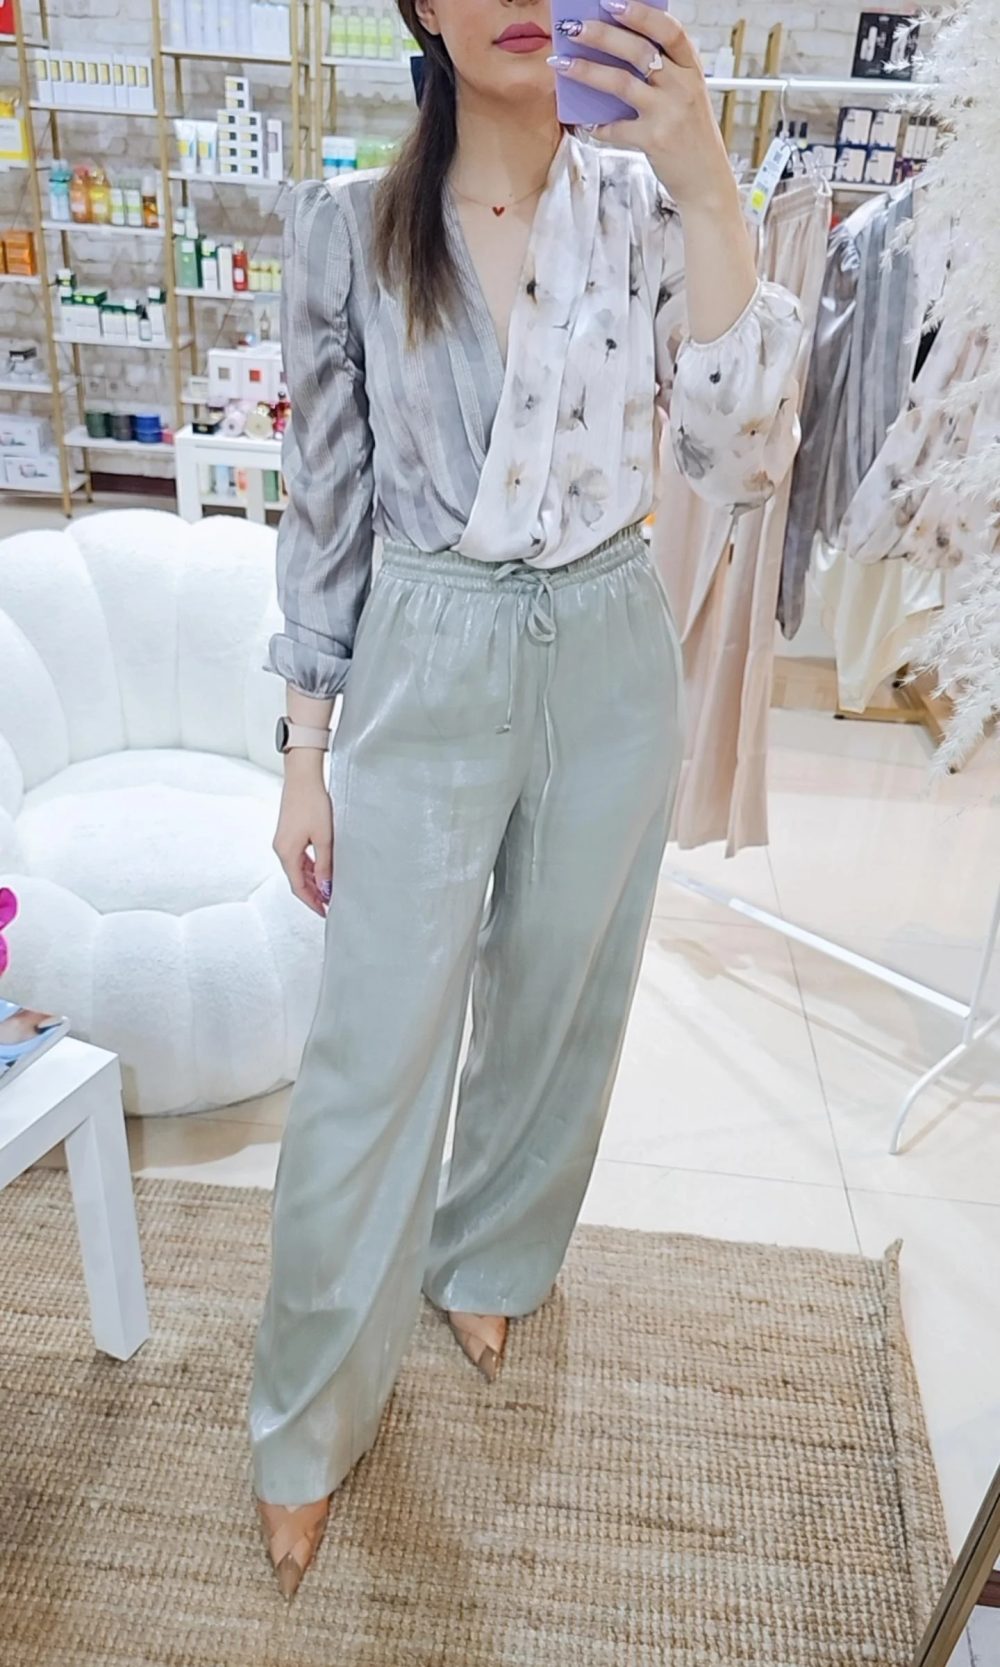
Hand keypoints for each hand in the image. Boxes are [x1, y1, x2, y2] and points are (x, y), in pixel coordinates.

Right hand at [273, 756, 333, 916]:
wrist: (303, 778)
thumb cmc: (313, 803)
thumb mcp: (324, 838)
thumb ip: (325, 864)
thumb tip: (325, 886)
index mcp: (286, 853)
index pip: (298, 887)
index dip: (312, 902)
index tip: (324, 911)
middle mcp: (281, 849)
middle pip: (297, 879)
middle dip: (312, 893)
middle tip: (328, 904)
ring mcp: (283, 841)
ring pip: (298, 869)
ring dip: (312, 880)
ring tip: (327, 889)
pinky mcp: (288, 834)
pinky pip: (298, 857)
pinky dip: (309, 867)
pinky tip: (321, 870)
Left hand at [551, 0, 735, 211]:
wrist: (707, 180)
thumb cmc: (691, 136)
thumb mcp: (687, 97)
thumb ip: (663, 75)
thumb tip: (615, 56)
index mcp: (692, 70)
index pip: (670, 30)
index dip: (641, 13)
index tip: (613, 3)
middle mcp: (682, 87)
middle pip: (638, 51)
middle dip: (602, 35)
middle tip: (574, 27)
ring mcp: (668, 113)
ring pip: (621, 82)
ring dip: (586, 70)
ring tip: (562, 63)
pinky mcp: (654, 140)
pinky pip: (616, 128)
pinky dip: (598, 125)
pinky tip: (586, 122)